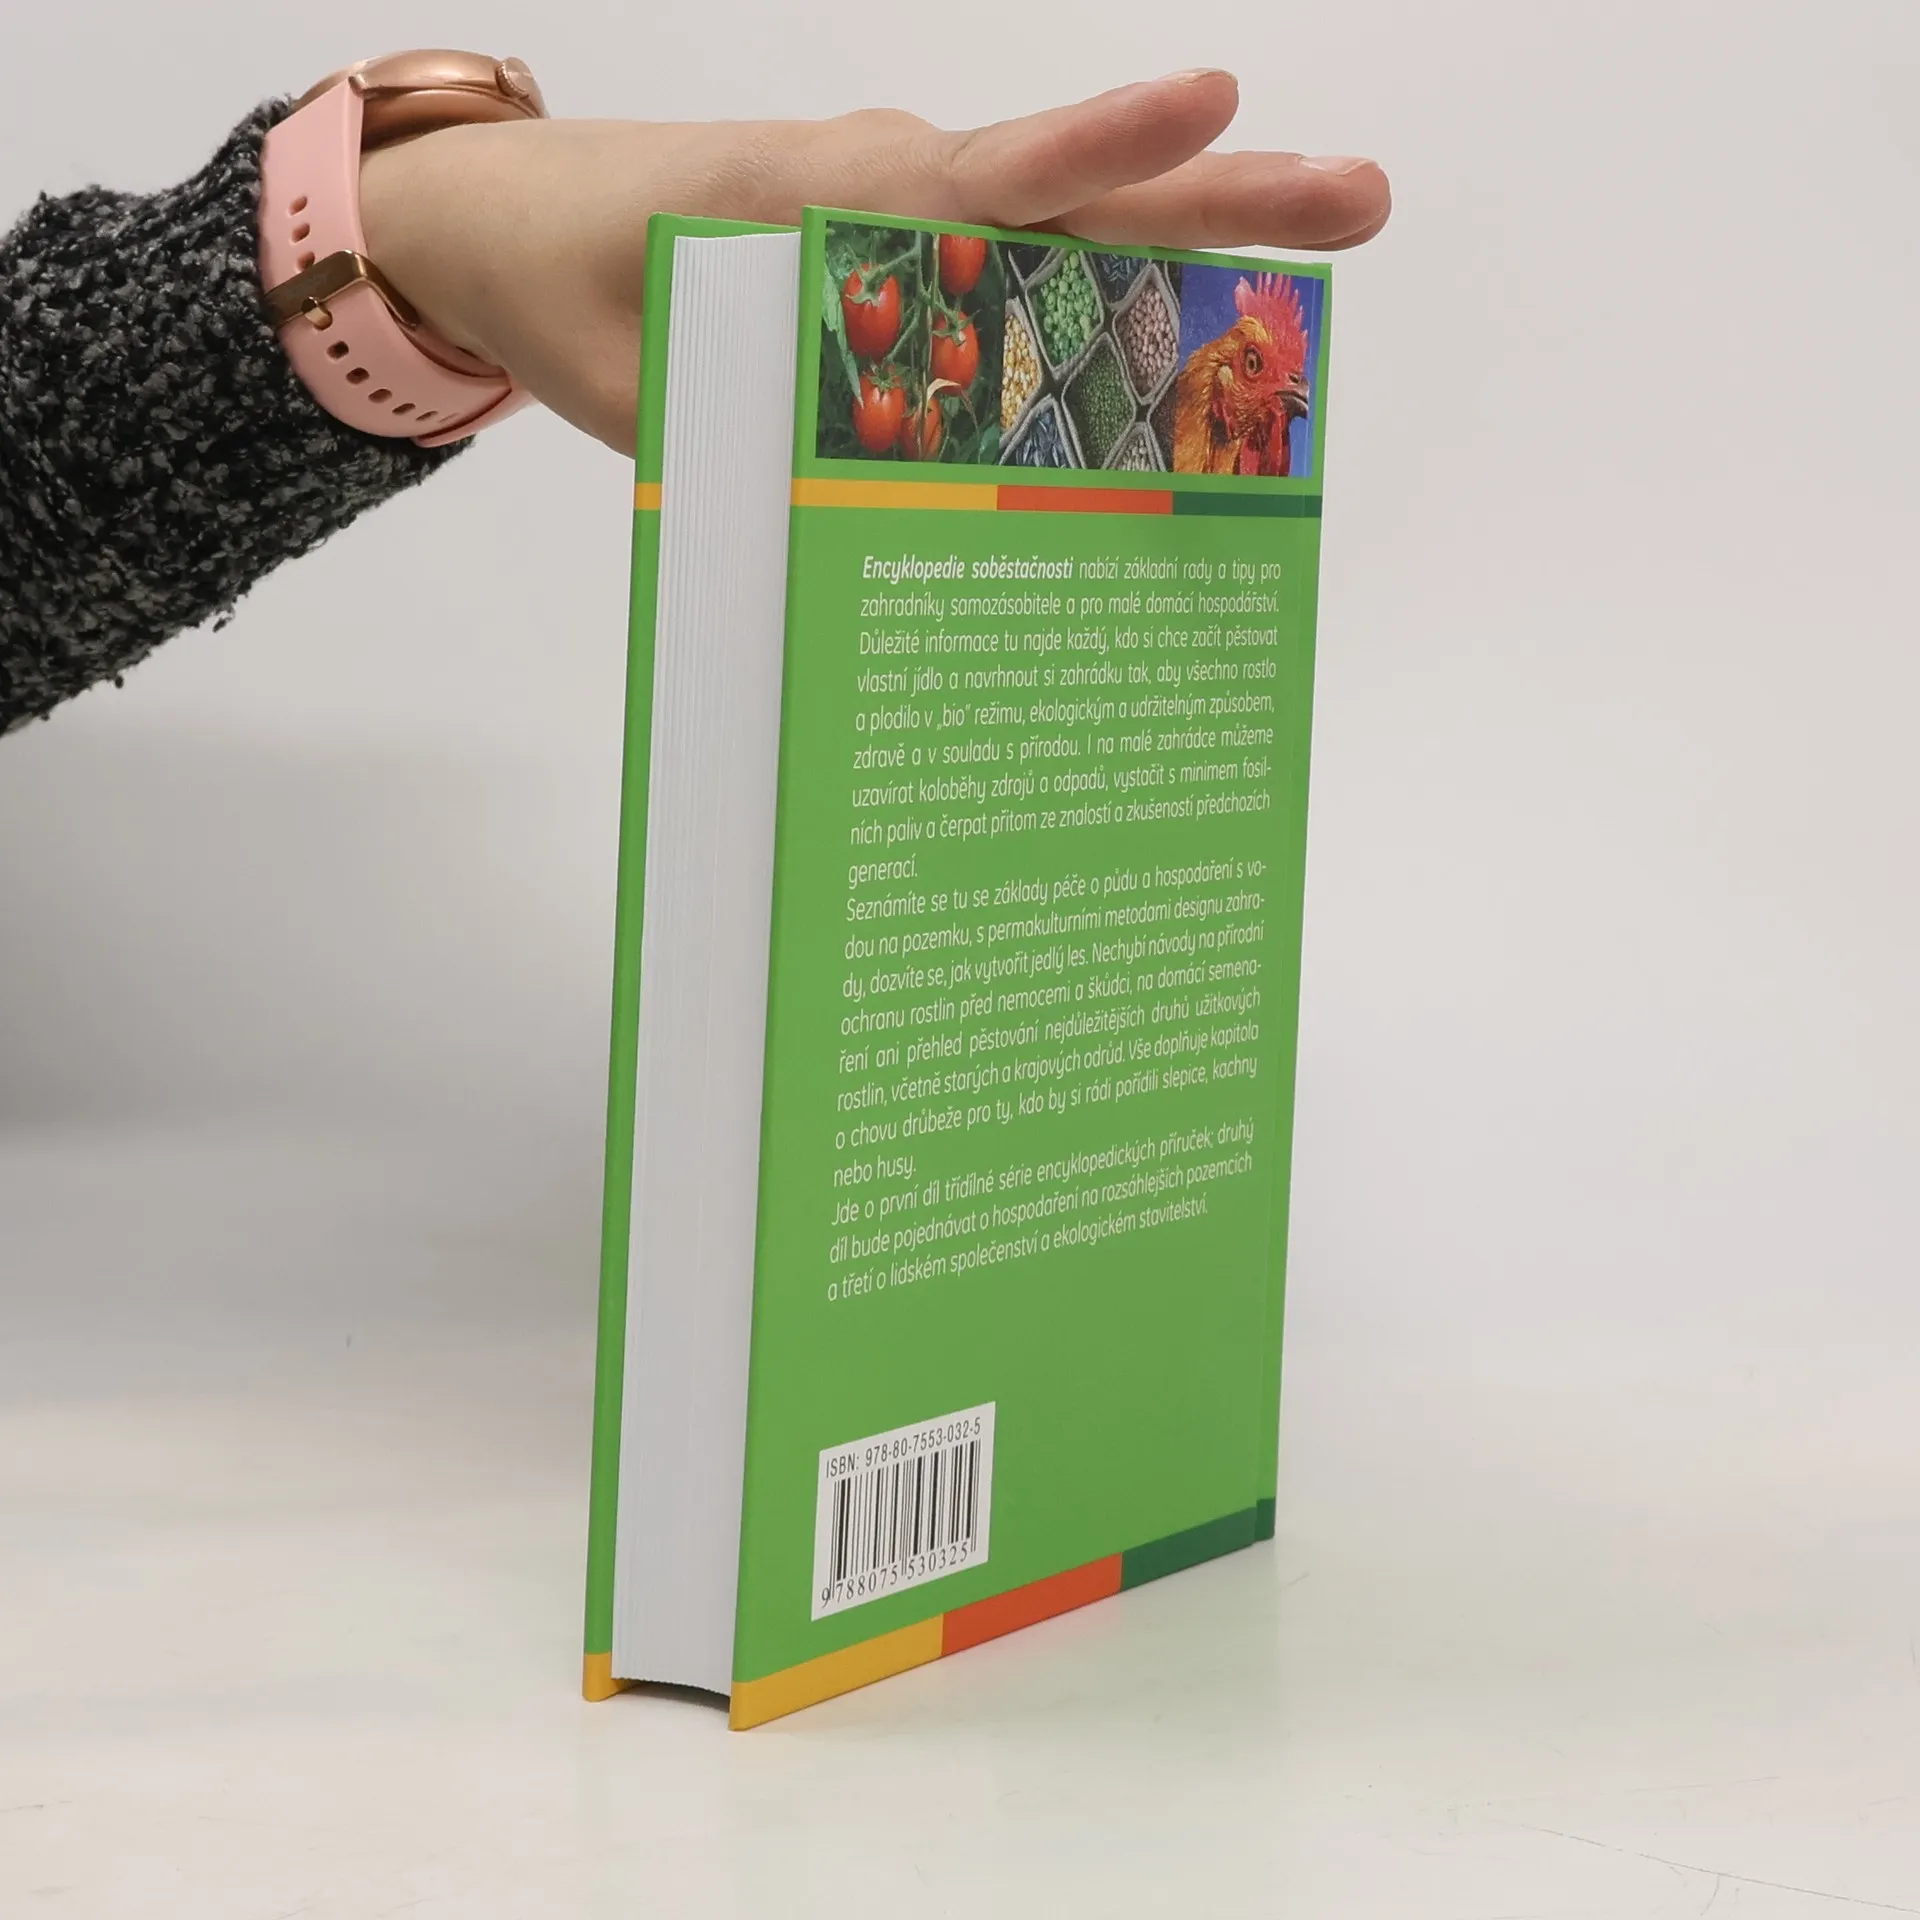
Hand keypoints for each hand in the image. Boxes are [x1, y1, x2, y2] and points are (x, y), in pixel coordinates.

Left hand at [358, 71, 1389, 453]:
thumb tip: (852, 513)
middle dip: (1221, 193)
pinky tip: (1153, 370)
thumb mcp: (630, 378)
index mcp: (823, 195)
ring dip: (1182, 249)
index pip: (988, 173)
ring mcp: (898, 207)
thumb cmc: (560, 280)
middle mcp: (885, 184)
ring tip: (1312, 274)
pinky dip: (1088, 303)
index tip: (1216, 103)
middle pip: (1076, 190)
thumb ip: (735, 428)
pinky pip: (1009, 268)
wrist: (497, 219)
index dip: (1103, 144)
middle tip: (1360, 200)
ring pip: (1062, 227)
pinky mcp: (892, 240)